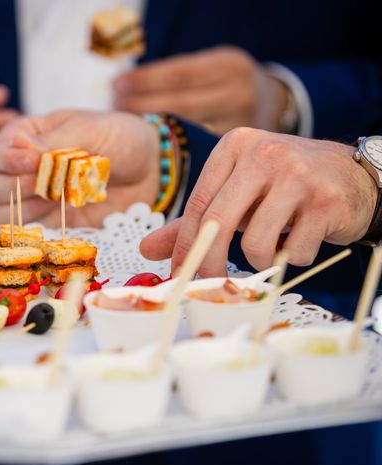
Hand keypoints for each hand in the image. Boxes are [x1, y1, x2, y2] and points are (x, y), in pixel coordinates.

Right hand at [0, 109, 159, 227]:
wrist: (150, 172)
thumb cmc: (121, 139)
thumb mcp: (91, 129)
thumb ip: (57, 140)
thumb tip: (23, 148)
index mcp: (31, 136)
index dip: (11, 159)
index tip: (37, 162)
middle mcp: (26, 167)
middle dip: (18, 186)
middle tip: (52, 184)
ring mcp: (37, 198)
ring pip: (3, 212)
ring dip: (25, 209)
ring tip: (58, 200)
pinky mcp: (52, 222)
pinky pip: (26, 232)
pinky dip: (35, 229)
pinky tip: (61, 217)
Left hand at [113, 46, 287, 134]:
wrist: (275, 105)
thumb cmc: (229, 83)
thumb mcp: (213, 67)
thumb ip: (180, 77)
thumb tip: (123, 87)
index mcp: (229, 66)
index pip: (178, 74)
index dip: (143, 80)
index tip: (116, 85)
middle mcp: (237, 95)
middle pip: (178, 104)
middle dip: (141, 106)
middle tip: (115, 107)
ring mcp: (238, 128)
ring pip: (184, 132)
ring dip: (151, 129)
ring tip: (125, 126)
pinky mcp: (237, 155)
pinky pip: (194, 151)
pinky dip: (169, 149)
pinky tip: (148, 145)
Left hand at [140, 128, 377, 275]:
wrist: (353, 176)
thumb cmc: (284, 186)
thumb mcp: (238, 194)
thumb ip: (194, 221)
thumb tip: (146, 248)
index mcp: (235, 147)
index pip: (198, 204)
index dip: (184, 245)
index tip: (179, 272)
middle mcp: (264, 154)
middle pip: (219, 223)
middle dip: (210, 263)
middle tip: (212, 282)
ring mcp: (298, 175)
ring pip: (256, 244)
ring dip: (262, 259)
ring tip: (275, 245)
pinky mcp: (326, 200)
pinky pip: (294, 252)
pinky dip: (294, 257)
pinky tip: (303, 236)